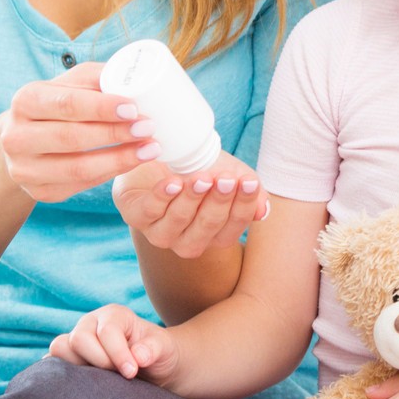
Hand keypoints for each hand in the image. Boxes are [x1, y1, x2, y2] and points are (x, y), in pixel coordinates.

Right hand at [0, 61, 155, 202]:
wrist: (26, 140)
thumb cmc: (57, 106)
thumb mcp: (71, 84)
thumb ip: (97, 78)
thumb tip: (135, 79)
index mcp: (25, 101)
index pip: (66, 104)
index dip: (102, 108)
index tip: (133, 108)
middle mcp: (16, 137)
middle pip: (72, 138)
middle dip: (115, 134)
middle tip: (148, 128)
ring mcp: (24, 169)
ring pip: (78, 168)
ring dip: (120, 159)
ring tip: (150, 149)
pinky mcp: (39, 191)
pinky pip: (81, 185)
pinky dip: (111, 173)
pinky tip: (133, 162)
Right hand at [49, 303, 179, 385]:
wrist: (153, 368)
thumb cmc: (158, 354)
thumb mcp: (164, 349)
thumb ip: (153, 349)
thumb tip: (138, 356)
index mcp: (114, 316)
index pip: (106, 331)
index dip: (117, 354)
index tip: (131, 372)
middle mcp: (91, 324)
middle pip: (79, 339)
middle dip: (99, 361)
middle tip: (118, 375)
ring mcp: (76, 341)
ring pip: (60, 349)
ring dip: (78, 368)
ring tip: (102, 380)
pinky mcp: (68, 359)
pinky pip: (53, 364)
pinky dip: (61, 375)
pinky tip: (80, 386)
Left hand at [113, 150, 267, 259]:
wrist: (162, 157)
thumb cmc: (202, 169)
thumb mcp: (230, 175)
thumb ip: (250, 192)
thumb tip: (262, 212)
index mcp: (216, 235)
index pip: (234, 226)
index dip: (242, 205)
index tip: (247, 182)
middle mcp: (189, 241)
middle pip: (207, 227)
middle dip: (218, 202)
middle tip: (225, 179)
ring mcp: (161, 232)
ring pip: (178, 221)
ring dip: (191, 199)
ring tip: (201, 178)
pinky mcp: (136, 217)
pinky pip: (150, 212)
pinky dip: (162, 197)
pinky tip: (172, 182)